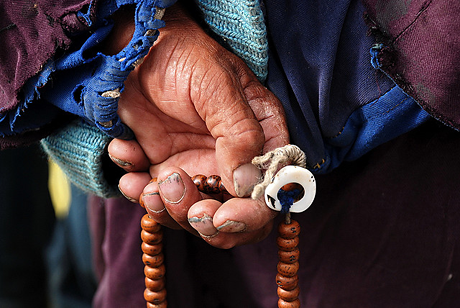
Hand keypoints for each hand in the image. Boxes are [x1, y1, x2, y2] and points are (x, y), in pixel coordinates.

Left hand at [108, 4, 288, 247]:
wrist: (139, 48)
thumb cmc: (187, 57)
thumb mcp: (219, 88)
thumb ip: (240, 134)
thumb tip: (248, 183)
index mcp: (260, 140)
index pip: (267, 192)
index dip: (251, 214)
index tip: (223, 217)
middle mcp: (232, 161)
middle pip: (231, 214)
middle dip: (207, 221)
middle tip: (188, 209)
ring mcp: (197, 166)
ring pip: (191, 214)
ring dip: (169, 209)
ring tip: (149, 183)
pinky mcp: (165, 166)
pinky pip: (154, 195)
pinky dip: (138, 188)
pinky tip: (128, 154)